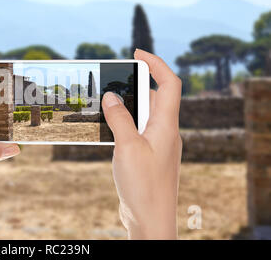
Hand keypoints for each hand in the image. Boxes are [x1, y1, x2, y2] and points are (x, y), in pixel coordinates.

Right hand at [102, 49, 181, 239]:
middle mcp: (165, 131)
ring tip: (104, 103)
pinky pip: (137, 131)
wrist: (151, 219)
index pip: (169, 83)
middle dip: (135, 84)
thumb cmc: (144, 186)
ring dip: (126, 106)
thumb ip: (119, 118)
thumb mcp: (127, 147)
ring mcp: (157, 144)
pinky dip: (123, 124)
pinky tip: (107, 128)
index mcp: (166, 125)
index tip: (136, 53)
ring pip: (144, 115)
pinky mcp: (148, 156)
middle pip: (155, 97)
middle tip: (112, 80)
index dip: (156, 63)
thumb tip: (112, 95)